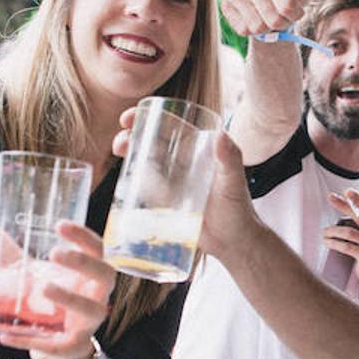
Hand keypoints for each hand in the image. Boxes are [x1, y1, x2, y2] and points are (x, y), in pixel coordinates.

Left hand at [0, 221, 116, 358]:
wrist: (56, 346)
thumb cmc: (50, 300)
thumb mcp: (33, 276)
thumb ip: (12, 255)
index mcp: (90, 273)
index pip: (97, 249)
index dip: (83, 236)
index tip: (59, 225)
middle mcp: (97, 295)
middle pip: (105, 274)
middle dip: (83, 262)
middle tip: (54, 253)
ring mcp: (89, 322)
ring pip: (92, 309)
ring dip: (70, 298)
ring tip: (44, 288)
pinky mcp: (74, 346)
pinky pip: (59, 345)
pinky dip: (32, 341)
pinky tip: (5, 335)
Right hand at [111, 110, 262, 264]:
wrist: (233, 242)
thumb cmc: (239, 209)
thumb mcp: (233, 182)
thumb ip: (230, 159)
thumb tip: (221, 134)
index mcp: (199, 149)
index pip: (172, 126)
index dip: (151, 116)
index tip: (130, 117)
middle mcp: (185, 161)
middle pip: (154, 140)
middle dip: (134, 134)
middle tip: (120, 142)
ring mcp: (173, 180)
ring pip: (146, 160)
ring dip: (130, 152)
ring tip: (119, 152)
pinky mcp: (166, 200)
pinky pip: (145, 186)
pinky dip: (133, 179)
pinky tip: (123, 178)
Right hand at [220, 0, 327, 36]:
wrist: (273, 5)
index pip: (290, 8)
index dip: (296, 14)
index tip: (296, 7)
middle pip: (274, 20)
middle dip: (282, 22)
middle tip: (281, 13)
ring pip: (257, 27)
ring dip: (267, 28)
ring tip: (268, 15)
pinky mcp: (226, 4)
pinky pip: (242, 29)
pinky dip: (252, 30)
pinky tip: (254, 17)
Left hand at [324, 189, 358, 299]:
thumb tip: (344, 204)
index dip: (358, 198)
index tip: (347, 191)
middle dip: (343, 205)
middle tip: (331, 198)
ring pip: (349, 232)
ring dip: (333, 231)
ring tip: (324, 232)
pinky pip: (346, 247)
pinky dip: (334, 243)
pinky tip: (327, 242)